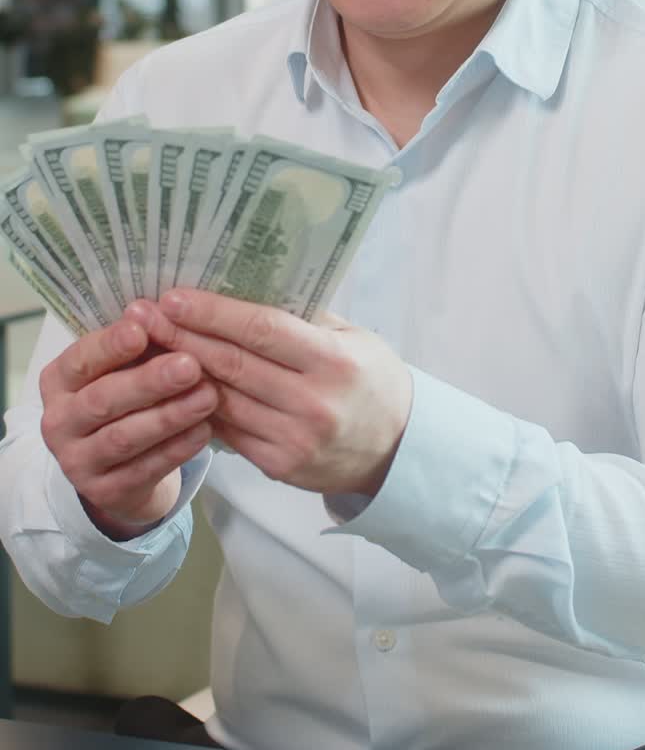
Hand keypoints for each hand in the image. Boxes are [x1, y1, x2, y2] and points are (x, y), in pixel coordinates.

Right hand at [39, 317, 217, 538]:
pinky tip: (204, 431)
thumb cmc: (125, 399)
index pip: (81, 360)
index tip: (142, 329)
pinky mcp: (105, 493)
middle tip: (190, 365)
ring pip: (124, 437)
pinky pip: (144, 469)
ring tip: (208, 396)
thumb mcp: (125, 368)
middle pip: (103, 400)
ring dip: (169, 416)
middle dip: (149, 382)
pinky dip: (176, 449)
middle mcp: (58, 421)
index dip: (110, 346)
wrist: (120, 467)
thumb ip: (140, 344)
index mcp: (59, 380)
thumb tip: (159, 310)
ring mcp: (77, 462)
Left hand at [124, 292, 412, 496]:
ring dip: (179, 373)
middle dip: (182, 336)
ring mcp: (293, 439)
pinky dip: (198, 406)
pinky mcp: (278, 466)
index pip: (261, 331)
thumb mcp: (351, 336)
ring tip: (148, 346)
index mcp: (333, 360)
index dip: (213, 313)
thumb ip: (303, 316)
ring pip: (221, 400)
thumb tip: (243, 283)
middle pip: (232, 364)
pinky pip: (227, 431)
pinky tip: (173, 386)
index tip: (173, 297)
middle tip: (142, 315)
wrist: (396, 447)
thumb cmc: (370, 378)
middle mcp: (312, 402)